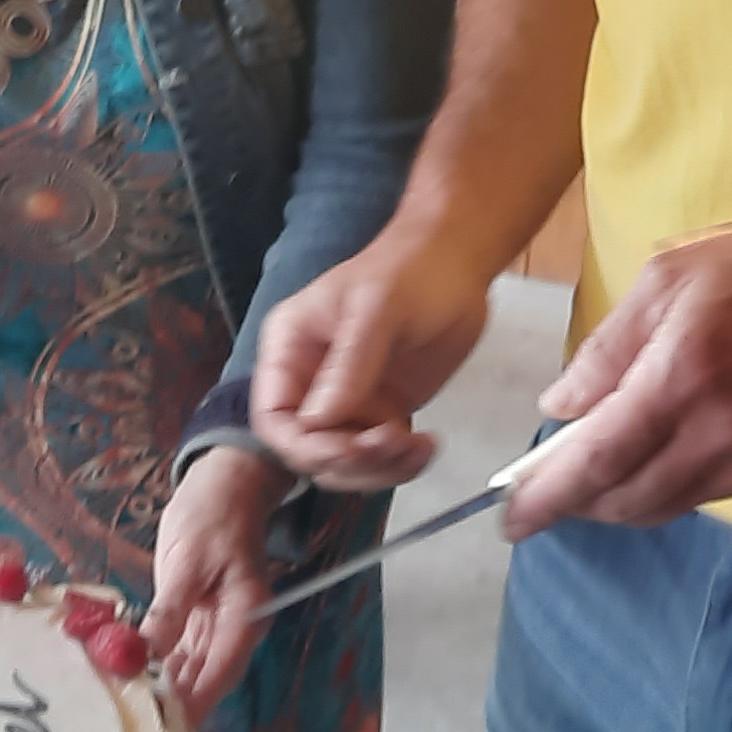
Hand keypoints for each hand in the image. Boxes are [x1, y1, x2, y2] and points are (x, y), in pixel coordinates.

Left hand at [142, 447, 285, 711]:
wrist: (225, 482)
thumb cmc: (211, 514)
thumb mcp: (187, 559)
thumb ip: (170, 610)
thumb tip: (147, 655)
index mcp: (246, 615)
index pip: (219, 672)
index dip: (191, 703)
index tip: (161, 728)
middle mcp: (235, 628)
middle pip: (204, 678)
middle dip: (172, 704)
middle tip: (131, 727)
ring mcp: (216, 625)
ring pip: (189, 669)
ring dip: (161, 689)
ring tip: (124, 710)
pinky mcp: (197, 618)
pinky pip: (177, 652)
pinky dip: (155, 666)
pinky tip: (128, 678)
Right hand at [249, 223, 499, 492]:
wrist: (458, 262)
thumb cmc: (411, 269)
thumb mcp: (376, 308)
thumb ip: (349, 364)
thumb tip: (317, 421)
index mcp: (291, 348)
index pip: (273, 416)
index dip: (302, 446)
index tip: (345, 452)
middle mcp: (311, 381)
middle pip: (308, 450)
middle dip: (349, 461)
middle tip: (393, 444)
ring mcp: (348, 400)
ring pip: (345, 462)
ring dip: (379, 469)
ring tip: (417, 447)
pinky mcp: (381, 411)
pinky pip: (379, 458)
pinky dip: (401, 465)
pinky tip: (426, 447)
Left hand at [504, 219, 731, 536]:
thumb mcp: (673, 274)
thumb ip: (611, 343)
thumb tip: (563, 404)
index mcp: (678, 379)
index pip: (597, 460)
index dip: (547, 496)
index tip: (511, 517)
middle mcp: (711, 435)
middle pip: (624, 498)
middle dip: (575, 504)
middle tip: (542, 493)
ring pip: (661, 506)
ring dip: (617, 501)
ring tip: (589, 478)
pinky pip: (699, 496)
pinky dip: (661, 489)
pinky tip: (650, 462)